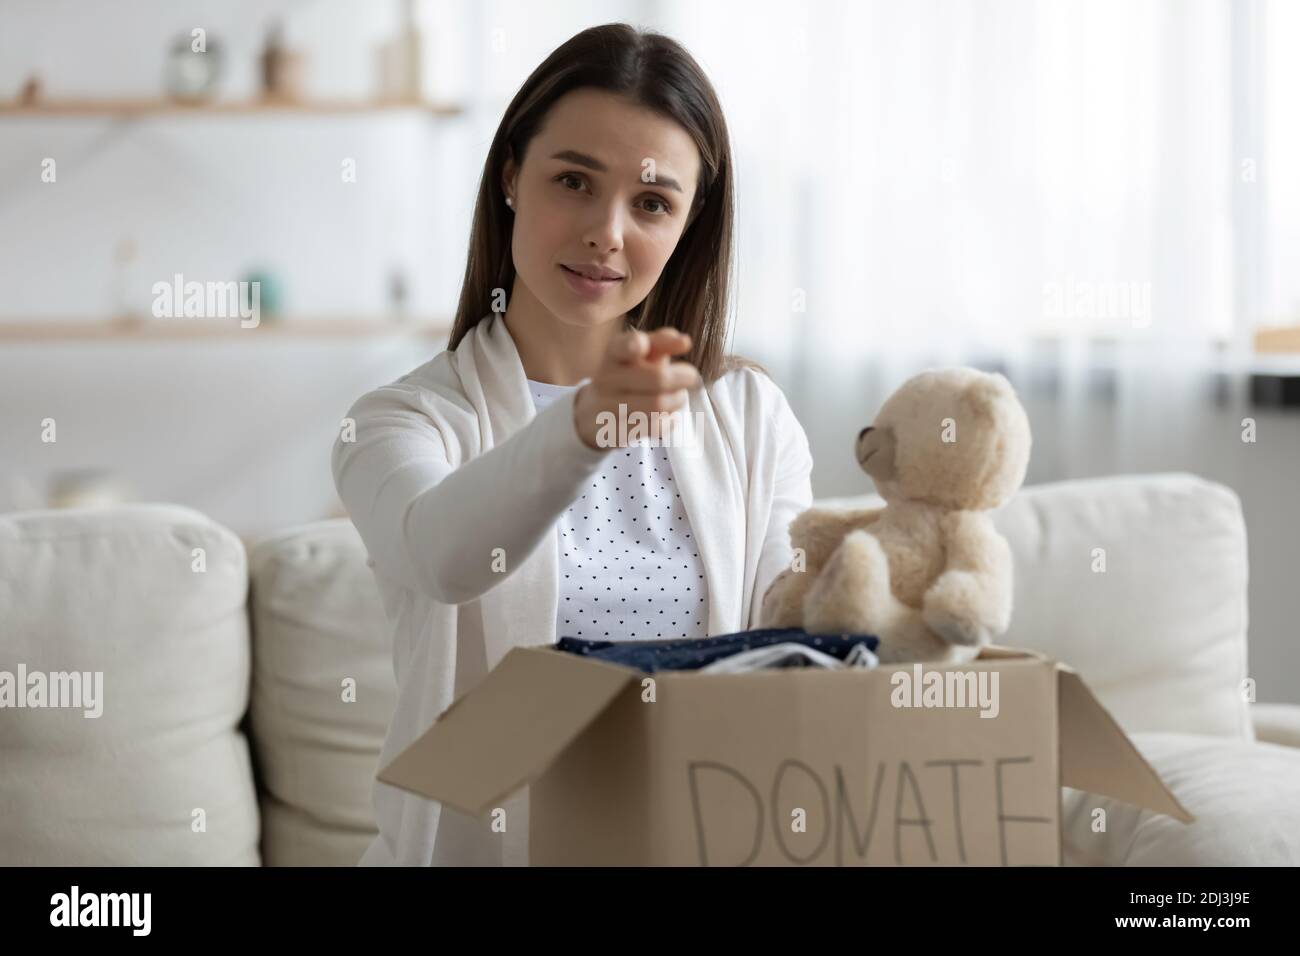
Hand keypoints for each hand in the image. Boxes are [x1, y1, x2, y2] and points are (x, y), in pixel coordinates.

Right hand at [573, 327, 702, 449]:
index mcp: (614, 354)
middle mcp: (607, 379)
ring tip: (679, 396)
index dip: (633, 345)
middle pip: (657, 378)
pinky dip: (669, 422)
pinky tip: (670, 417)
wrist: (593, 413)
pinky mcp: (616, 432)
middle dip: (683, 376)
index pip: (621, 347)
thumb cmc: (627, 376)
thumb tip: (685, 341)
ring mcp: (608, 407)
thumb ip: (662, 342)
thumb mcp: (641, 355)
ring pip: (658, 404)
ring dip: (677, 400)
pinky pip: (654, 428)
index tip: (642, 345)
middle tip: (691, 376)